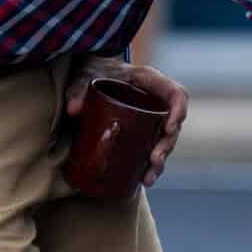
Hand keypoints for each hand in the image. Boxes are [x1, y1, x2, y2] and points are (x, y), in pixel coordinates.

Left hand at [66, 57, 190, 186]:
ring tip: (148, 178)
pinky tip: (143, 180)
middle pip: (173, 123)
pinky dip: (149, 165)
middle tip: (154, 160)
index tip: (169, 128)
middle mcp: (155, 100)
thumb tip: (73, 110)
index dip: (178, 111)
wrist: (91, 74)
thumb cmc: (94, 70)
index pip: (176, 94)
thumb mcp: (85, 75)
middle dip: (167, 145)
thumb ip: (78, 89)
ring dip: (160, 161)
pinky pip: (152, 147)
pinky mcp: (143, 130)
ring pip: (164, 140)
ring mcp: (151, 116)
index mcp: (150, 81)